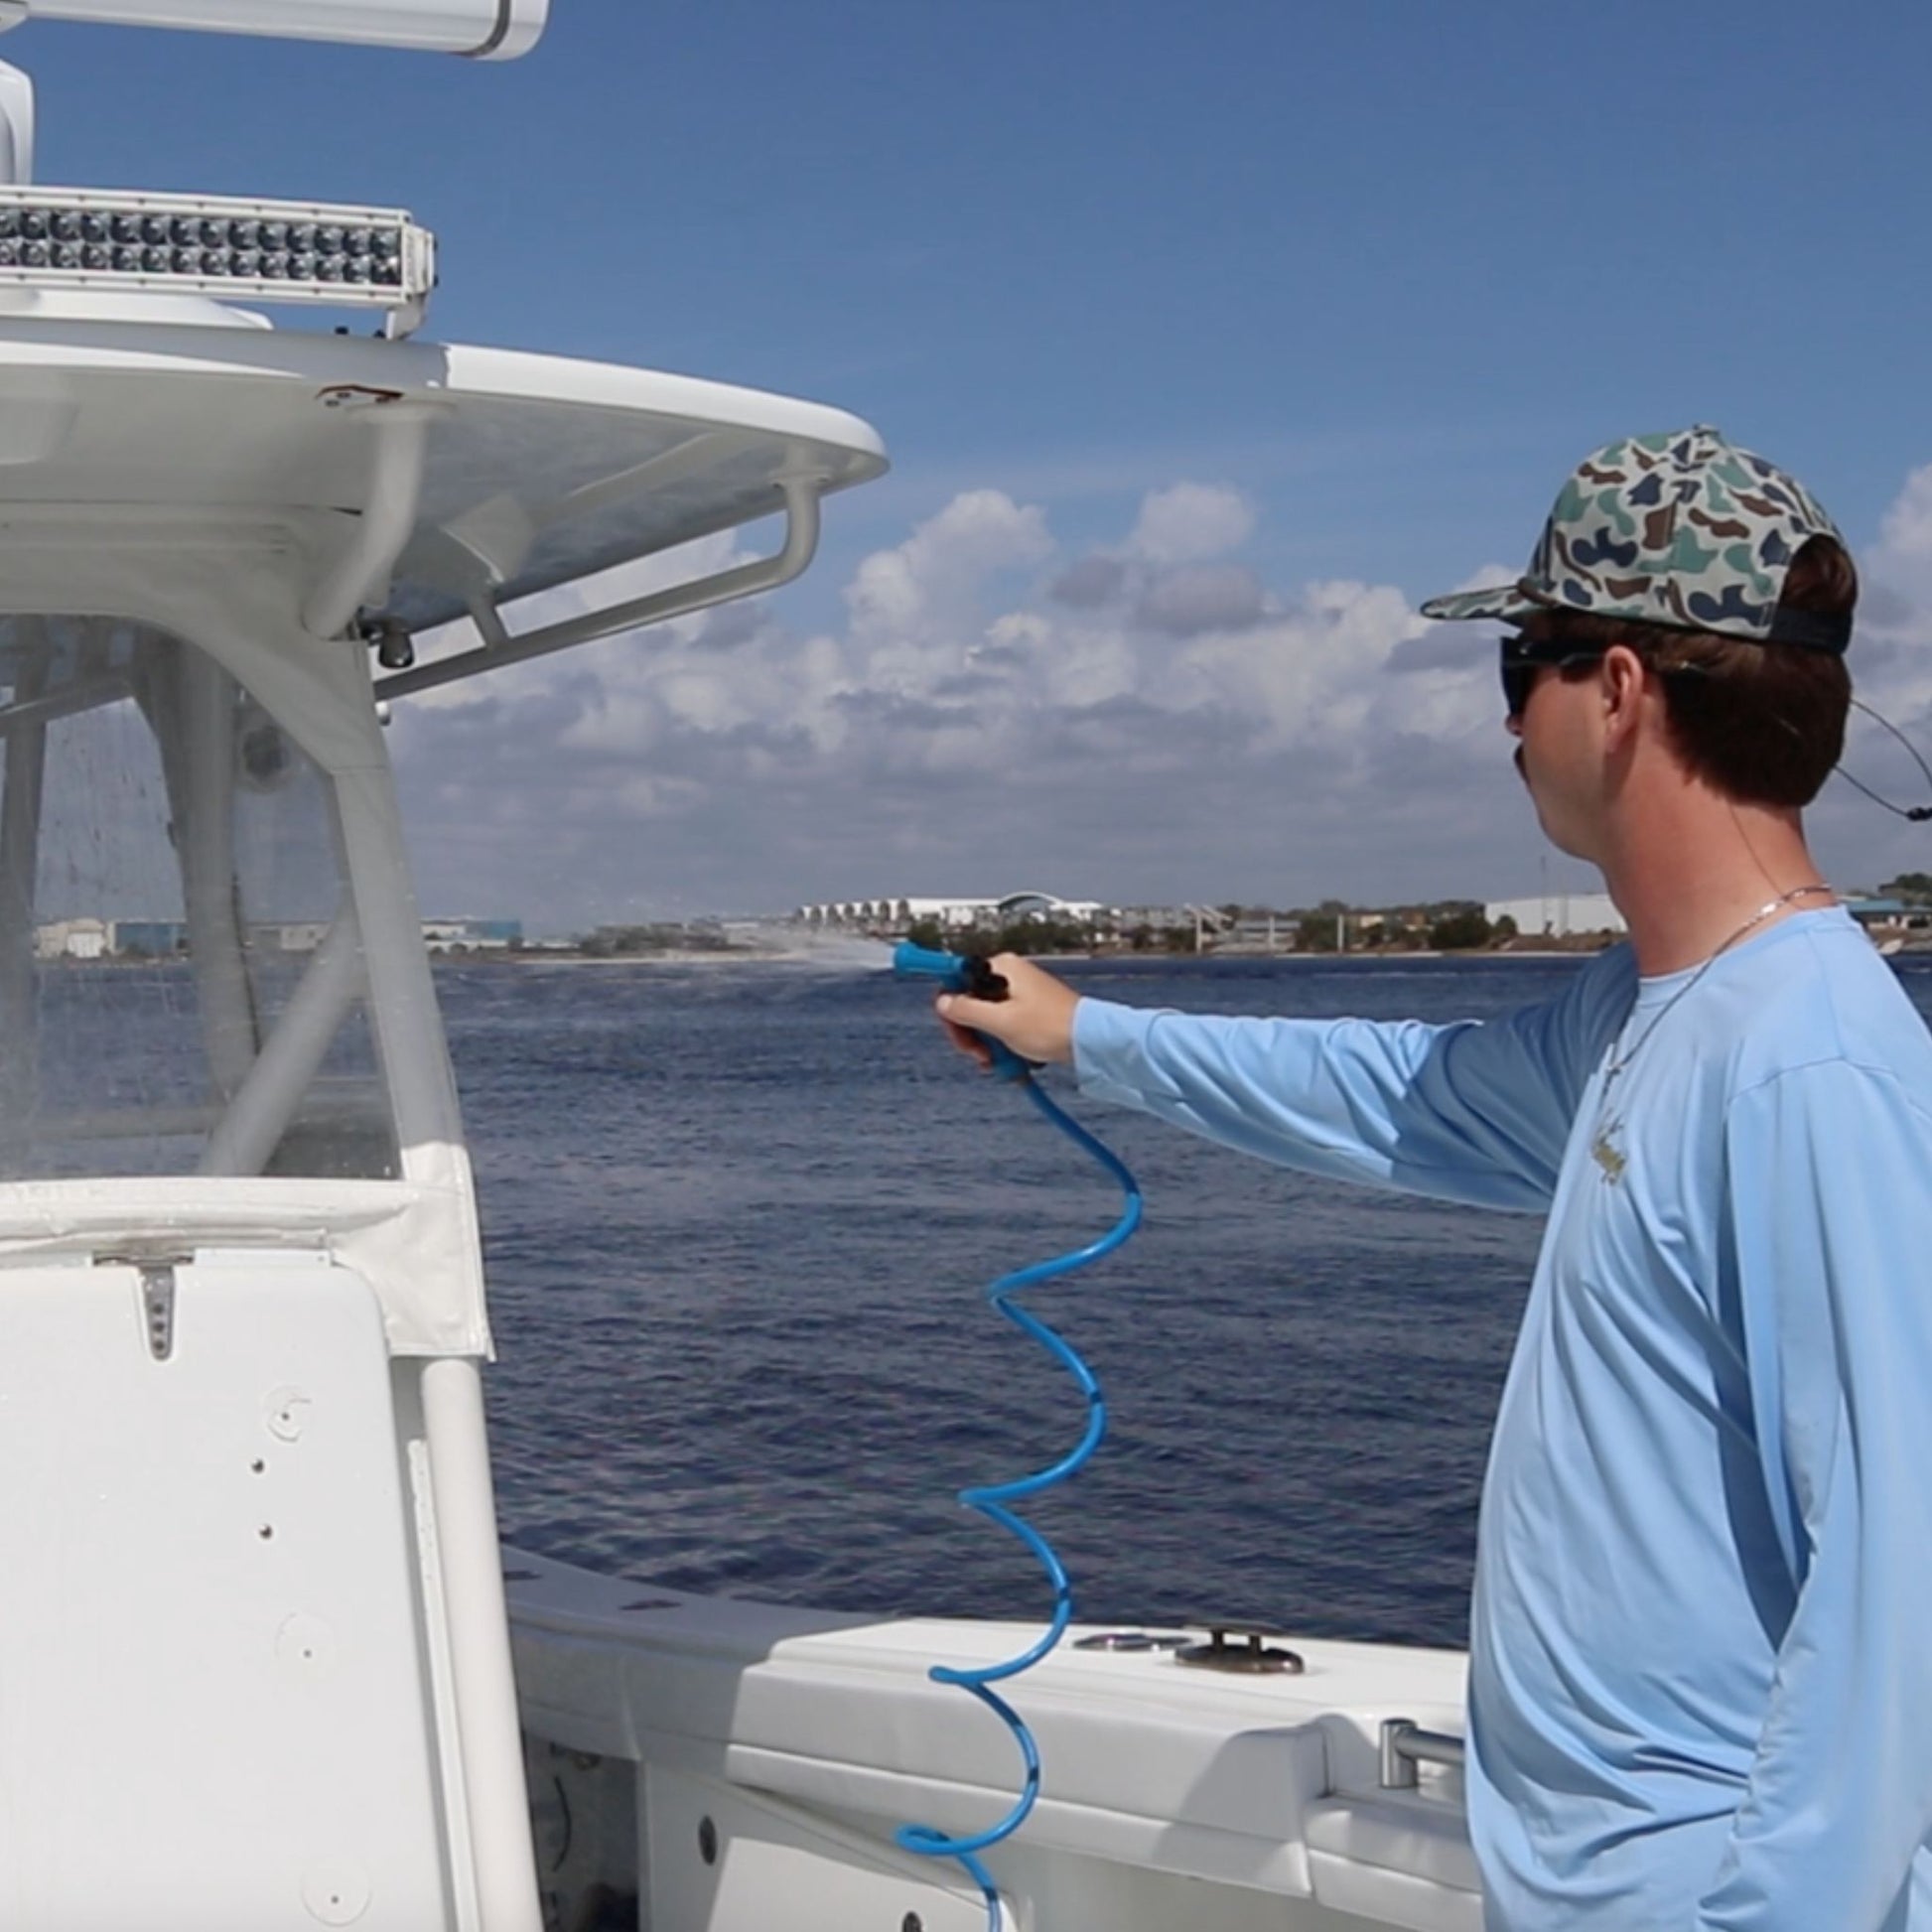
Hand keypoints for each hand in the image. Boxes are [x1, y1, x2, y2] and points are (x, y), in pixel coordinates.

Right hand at [936, 953, 1079, 1067]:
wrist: (1090, 1041)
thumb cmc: (1051, 1026)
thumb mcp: (1000, 1021)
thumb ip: (966, 1010)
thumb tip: (943, 1003)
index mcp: (1002, 968)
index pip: (959, 979)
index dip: (950, 1007)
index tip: (954, 1029)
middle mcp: (1011, 976)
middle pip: (971, 1003)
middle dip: (971, 1033)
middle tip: (979, 1054)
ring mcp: (1021, 994)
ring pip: (987, 1019)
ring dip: (988, 1044)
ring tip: (999, 1062)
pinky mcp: (1031, 1012)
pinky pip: (1006, 1027)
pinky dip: (1005, 1045)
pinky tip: (1011, 1061)